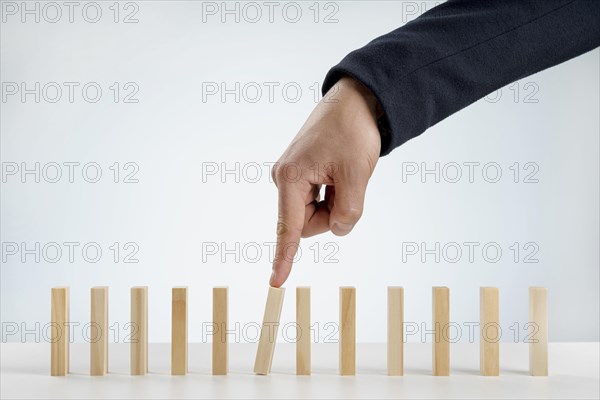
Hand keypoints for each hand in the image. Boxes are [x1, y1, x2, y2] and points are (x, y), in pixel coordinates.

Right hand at [269, 76, 380, 286]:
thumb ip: (349, 211)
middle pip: (308, 224)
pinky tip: (338, 173)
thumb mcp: (357, 174)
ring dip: (334, 203)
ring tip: (343, 173)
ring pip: (314, 213)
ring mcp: (291, 177)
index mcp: (291, 178)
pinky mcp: (300, 175)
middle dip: (332, 214)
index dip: (284, 257)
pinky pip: (316, 200)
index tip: (275, 283)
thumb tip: (339, 228)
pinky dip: (332, 195)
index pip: (289, 228)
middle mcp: (284, 179)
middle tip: (348, 183)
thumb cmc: (352, 132)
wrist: (354, 102)